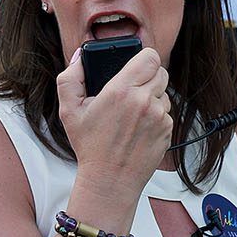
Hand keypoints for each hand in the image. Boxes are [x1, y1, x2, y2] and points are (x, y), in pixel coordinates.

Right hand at [57, 45, 171, 201]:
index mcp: (122, 90)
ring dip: (152, 96)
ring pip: (163, 92)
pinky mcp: (167, 130)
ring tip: (132, 113)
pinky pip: (166, 112)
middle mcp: (144, 101)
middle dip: (147, 76)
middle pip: (160, 71)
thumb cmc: (90, 146)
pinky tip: (138, 127)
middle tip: (131, 89)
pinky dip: (155, 115)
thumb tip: (81, 57)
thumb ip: (71, 77)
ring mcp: (159, 116)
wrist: (110, 180)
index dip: (142, 58)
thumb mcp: (69, 110)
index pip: (149, 56)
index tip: (133, 65)